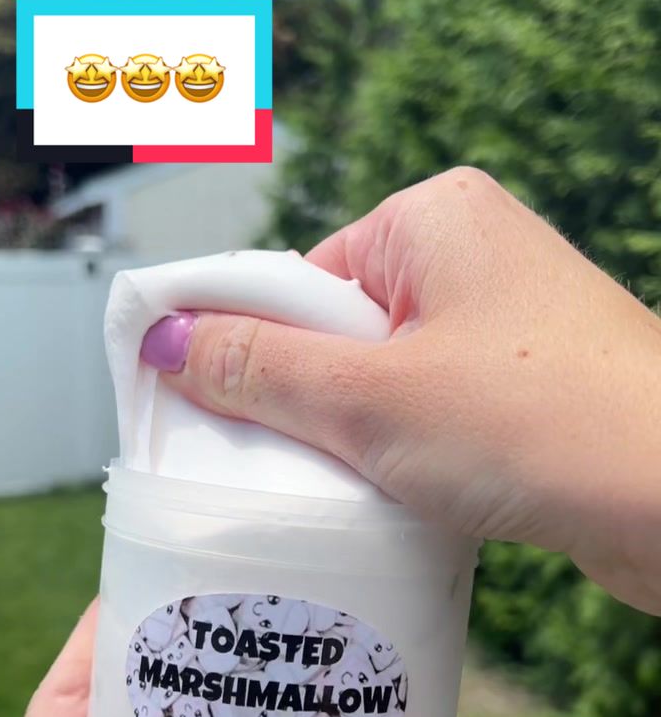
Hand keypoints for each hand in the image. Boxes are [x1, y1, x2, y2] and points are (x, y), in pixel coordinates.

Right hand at [141, 167, 660, 613]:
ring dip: (357, 438)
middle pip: (336, 329)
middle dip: (309, 402)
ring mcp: (508, 321)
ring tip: (363, 484)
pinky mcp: (529, 384)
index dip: (246, 346)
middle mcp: (474, 255)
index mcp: (434, 218)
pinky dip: (407, 455)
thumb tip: (169, 340)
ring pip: (384, 379)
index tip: (210, 411)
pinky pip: (432, 411)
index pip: (296, 275)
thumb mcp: (371, 400)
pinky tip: (406, 497)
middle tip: (299, 462)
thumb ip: (259, 369)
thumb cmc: (547, 425)